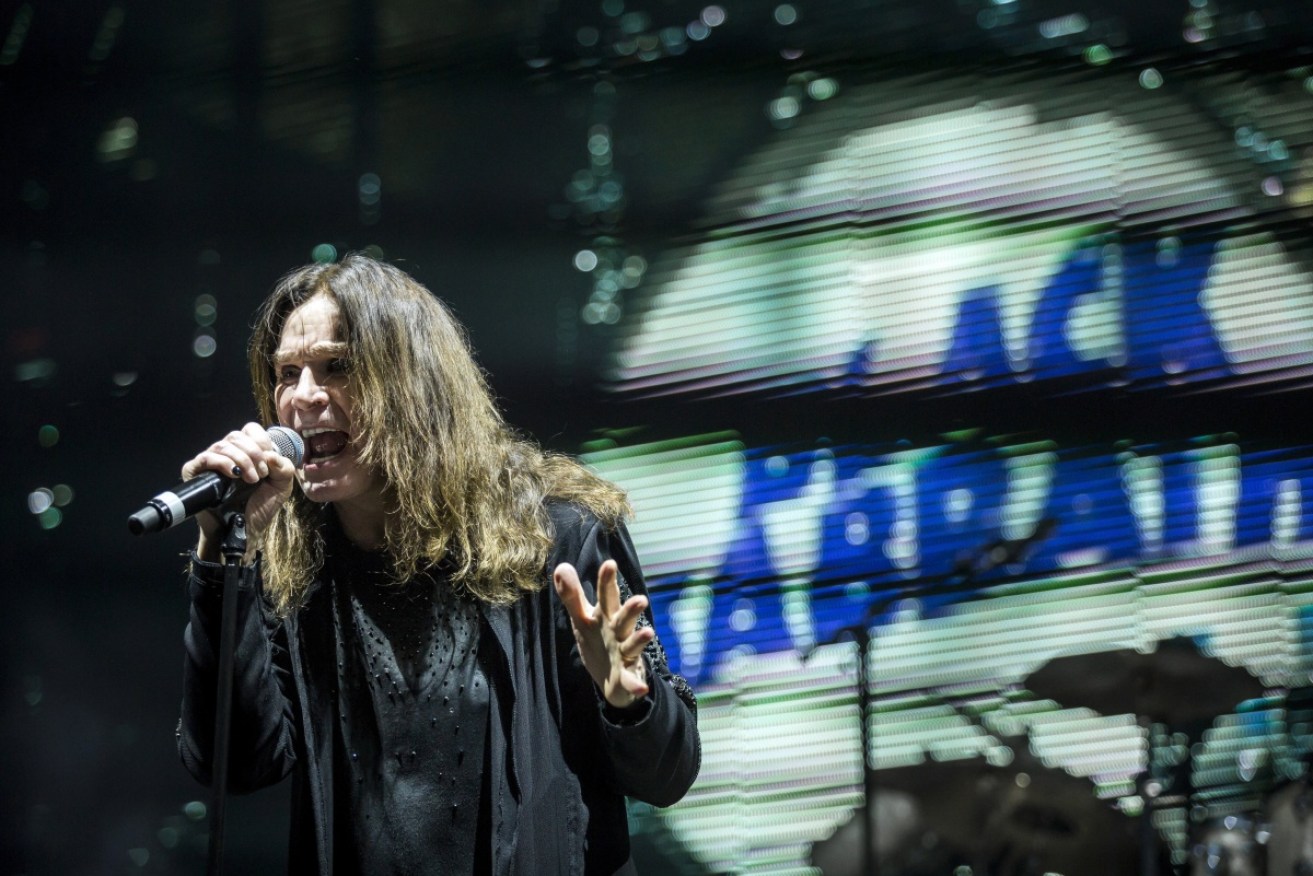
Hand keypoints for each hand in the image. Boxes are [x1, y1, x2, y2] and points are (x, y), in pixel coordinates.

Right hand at [182, 422, 296, 558]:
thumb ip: (284, 467)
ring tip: (252, 480)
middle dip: (254, 454)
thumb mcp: (282, 486)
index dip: (262, 441)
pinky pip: (205, 458)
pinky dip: (222, 463)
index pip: (251, 429)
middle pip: (237, 435)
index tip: (268, 463)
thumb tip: (270, 454)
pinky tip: (233, 474)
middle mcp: (227, 453)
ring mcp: (210, 462)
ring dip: (242, 460)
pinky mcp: (195, 472)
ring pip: (223, 445)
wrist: (244, 530)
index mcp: (246, 451)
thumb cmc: (260, 507)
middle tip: (261, 475)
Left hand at [553, 559, 653, 708]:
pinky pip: (631, 680)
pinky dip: (635, 684)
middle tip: (640, 599)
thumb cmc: (599, 640)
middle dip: (631, 610)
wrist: (612, 678)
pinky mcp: (625, 675)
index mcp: (606, 617)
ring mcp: (624, 653)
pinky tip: (641, 688)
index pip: (606, 596)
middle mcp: (618, 632)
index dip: (606, 581)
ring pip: (632, 645)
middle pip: (624, 619)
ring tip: (648, 632)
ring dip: (640, 640)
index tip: (610, 564)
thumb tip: (561, 566)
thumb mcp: (582, 618)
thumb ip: (572, 595)